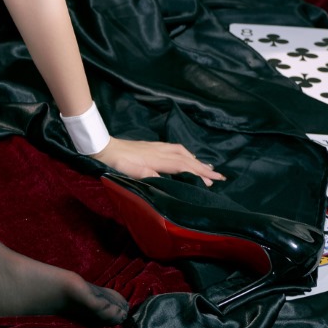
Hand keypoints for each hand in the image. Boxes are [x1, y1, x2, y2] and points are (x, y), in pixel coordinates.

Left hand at [93, 137, 224, 186]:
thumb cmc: (119, 163)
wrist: (107, 148)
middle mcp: (162, 151)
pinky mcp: (154, 146)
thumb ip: (149, 176)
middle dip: (204, 168)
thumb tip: (166, 182)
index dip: (200, 173)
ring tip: (208, 168)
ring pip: (183, 152)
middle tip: (220, 177)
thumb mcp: (132, 173)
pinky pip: (176, 149)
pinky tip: (187, 156)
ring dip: (196, 160)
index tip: (214, 180)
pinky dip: (186, 153)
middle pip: (187, 159)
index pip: (184, 166)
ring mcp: (158, 147)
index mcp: (158, 159)